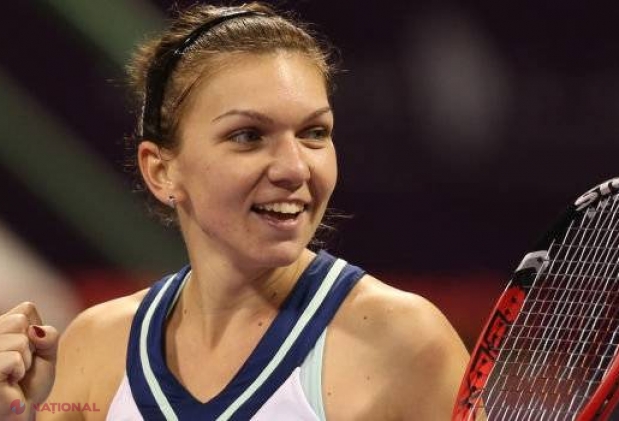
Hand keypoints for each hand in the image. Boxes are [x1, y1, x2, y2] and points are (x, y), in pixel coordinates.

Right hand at [0, 302, 58, 417]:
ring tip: (14, 375)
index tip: (29, 351)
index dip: (37, 332)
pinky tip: (9, 383)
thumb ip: (48, 335)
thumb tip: (35, 331)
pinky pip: (13, 358)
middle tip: (21, 366)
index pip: (26, 309)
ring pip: (19, 339)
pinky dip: (19, 371)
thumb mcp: (47, 353)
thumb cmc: (29, 384)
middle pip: (20, 320)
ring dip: (25, 361)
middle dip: (31, 346)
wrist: (20, 413)